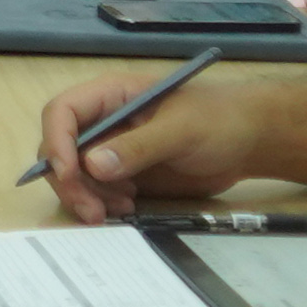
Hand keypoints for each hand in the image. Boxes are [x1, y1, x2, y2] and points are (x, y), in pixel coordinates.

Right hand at [33, 68, 267, 222]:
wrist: (249, 142)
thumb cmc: (220, 120)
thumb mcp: (182, 130)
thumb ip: (138, 146)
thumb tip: (92, 166)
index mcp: (111, 95)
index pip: (62, 112)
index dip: (57, 143)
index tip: (69, 175)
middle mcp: (104, 120)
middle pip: (60, 149)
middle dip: (69, 182)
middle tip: (92, 211)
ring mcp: (112, 148)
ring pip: (74, 175)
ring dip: (87, 197)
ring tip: (120, 210)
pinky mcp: (124, 173)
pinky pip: (96, 190)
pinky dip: (103, 203)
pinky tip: (128, 208)